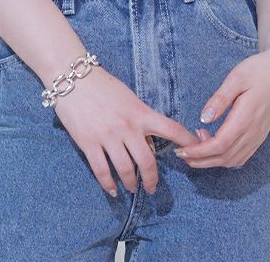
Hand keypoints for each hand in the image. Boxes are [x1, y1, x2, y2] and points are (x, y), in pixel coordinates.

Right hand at [52, 65, 200, 196]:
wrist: (73, 78)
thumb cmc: (102, 85)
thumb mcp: (128, 98)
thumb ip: (140, 118)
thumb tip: (147, 141)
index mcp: (140, 113)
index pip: (171, 129)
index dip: (187, 141)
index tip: (196, 150)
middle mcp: (127, 127)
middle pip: (148, 162)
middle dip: (152, 180)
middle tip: (151, 188)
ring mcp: (108, 136)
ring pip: (126, 170)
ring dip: (131, 183)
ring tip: (132, 188)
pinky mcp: (89, 143)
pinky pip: (102, 171)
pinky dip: (108, 184)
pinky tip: (112, 190)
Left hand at [174, 46, 269, 168]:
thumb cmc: (259, 70)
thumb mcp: (236, 78)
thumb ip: (220, 100)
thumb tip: (204, 118)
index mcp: (246, 118)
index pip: (220, 144)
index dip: (199, 151)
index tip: (182, 150)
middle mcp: (254, 132)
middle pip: (225, 157)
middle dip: (201, 160)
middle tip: (182, 154)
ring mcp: (259, 135)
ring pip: (234, 160)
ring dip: (212, 161)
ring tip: (194, 150)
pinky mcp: (260, 135)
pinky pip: (242, 155)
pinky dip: (226, 158)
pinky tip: (214, 148)